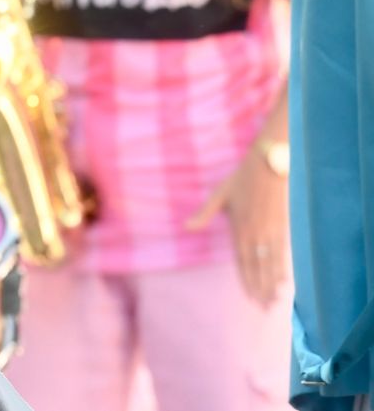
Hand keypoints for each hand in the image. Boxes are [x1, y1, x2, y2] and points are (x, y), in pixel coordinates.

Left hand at [186, 143, 287, 307]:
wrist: (268, 166)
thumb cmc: (241, 180)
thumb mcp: (219, 195)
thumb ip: (204, 213)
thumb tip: (186, 227)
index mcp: (239, 228)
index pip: (242, 261)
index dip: (247, 281)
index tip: (249, 297)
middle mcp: (255, 234)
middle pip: (258, 268)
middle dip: (260, 288)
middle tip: (263, 308)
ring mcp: (271, 232)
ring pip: (272, 264)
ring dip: (273, 283)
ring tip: (275, 301)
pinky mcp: (283, 227)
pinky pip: (283, 253)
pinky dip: (284, 268)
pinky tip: (286, 282)